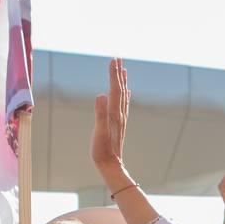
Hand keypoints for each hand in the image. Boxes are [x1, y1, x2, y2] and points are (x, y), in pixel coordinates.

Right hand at [91, 59, 129, 177]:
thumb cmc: (102, 150)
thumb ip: (100, 113)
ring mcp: (121, 119)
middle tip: (117, 58)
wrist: (111, 165)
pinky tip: (126, 93)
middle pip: (120, 89)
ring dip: (122, 82)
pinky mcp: (119, 124)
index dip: (113, 74)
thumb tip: (101, 94)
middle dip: (118, 73)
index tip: (113, 59)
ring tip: (123, 70)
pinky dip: (125, 96)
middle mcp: (119, 114)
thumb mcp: (98, 132)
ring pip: (122, 96)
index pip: (114, 89)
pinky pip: (123, 106)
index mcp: (114, 113)